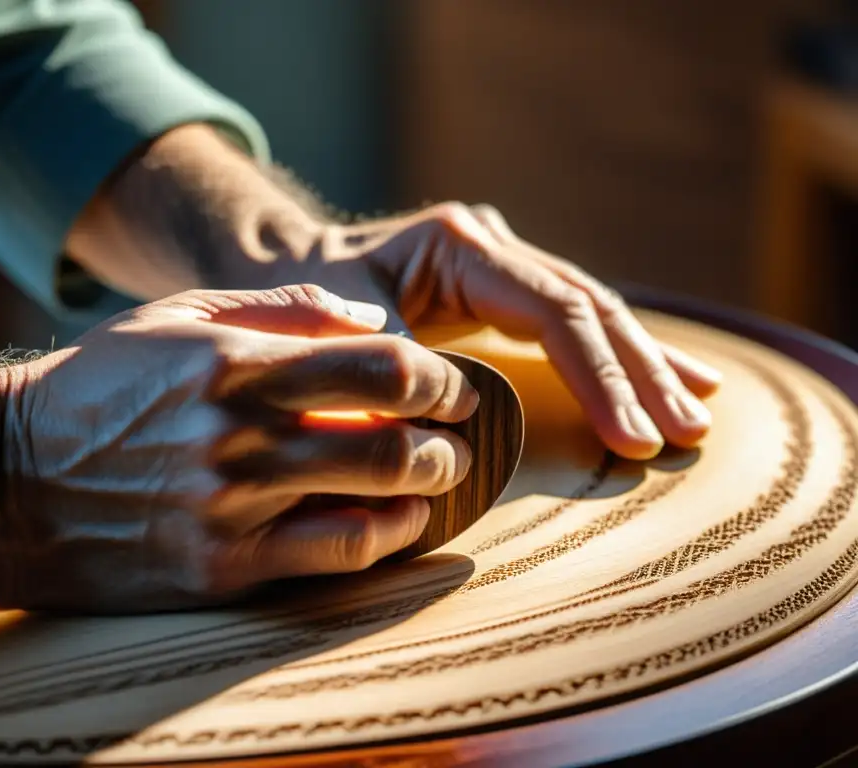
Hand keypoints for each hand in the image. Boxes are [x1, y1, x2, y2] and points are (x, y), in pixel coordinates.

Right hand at [0, 285, 475, 611]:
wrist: (8, 481)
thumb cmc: (101, 387)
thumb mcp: (175, 316)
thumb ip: (280, 307)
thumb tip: (372, 322)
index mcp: (232, 364)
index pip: (379, 367)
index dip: (437, 378)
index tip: (451, 385)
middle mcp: (237, 436)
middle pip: (390, 441)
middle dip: (446, 440)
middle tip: (456, 436)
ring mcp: (229, 508)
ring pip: (372, 502)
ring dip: (427, 488)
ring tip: (436, 477)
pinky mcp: (217, 568)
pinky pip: (331, 558)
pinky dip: (383, 538)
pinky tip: (396, 522)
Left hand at [304, 204, 722, 460]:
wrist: (286, 274)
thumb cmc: (303, 308)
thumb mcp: (337, 335)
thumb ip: (395, 374)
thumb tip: (453, 431)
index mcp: (459, 245)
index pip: (554, 312)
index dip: (597, 377)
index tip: (629, 439)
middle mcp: (492, 245)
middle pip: (589, 308)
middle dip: (639, 376)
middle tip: (684, 437)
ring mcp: (504, 263)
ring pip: (595, 311)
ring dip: (647, 365)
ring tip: (699, 413)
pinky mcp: (506, 290)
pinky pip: (577, 321)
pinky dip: (622, 355)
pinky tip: (676, 375)